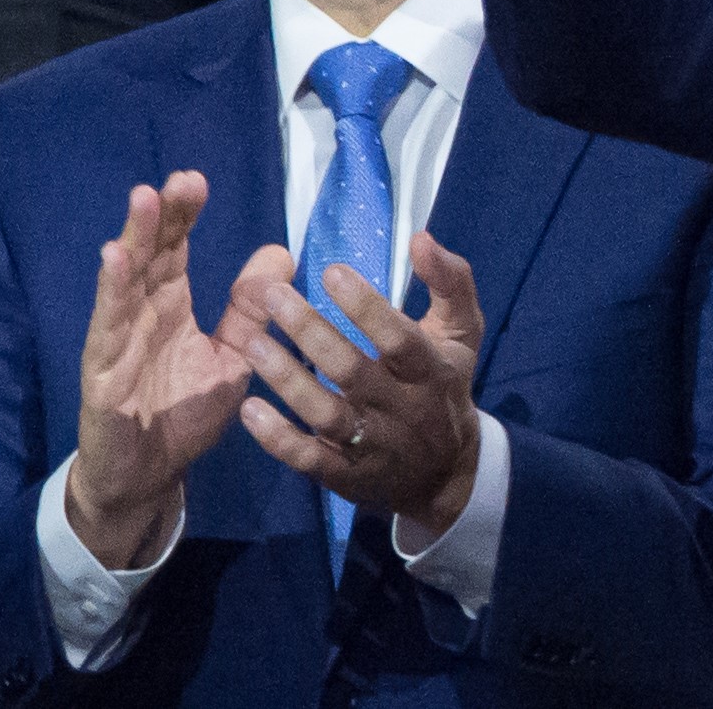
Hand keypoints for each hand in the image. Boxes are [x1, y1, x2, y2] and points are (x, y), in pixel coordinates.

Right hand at [66, 172, 258, 567]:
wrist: (150, 475)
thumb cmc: (185, 413)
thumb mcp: (233, 356)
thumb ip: (251, 310)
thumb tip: (282, 252)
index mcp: (169, 308)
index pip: (173, 252)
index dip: (182, 217)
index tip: (195, 180)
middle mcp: (140, 317)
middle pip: (147, 257)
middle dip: (159, 217)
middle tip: (175, 180)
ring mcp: (117, 343)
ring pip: (124, 284)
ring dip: (133, 241)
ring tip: (143, 201)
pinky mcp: (103, 375)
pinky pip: (107, 330)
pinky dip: (111, 295)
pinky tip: (115, 261)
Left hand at [223, 232, 485, 535]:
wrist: (446, 472)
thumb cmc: (445, 385)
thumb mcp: (463, 332)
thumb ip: (450, 281)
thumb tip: (420, 238)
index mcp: (431, 370)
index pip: (400, 338)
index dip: (367, 307)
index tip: (331, 272)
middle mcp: (402, 408)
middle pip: (353, 372)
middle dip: (311, 332)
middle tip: (271, 295)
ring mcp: (372, 445)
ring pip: (326, 414)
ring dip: (287, 379)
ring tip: (251, 342)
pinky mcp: (345, 475)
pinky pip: (309, 458)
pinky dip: (278, 438)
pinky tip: (249, 409)